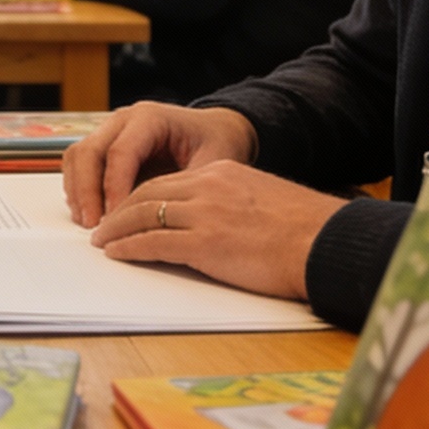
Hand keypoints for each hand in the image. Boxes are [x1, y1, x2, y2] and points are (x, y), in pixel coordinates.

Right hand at [61, 100, 257, 225]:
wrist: (214, 130)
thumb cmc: (216, 144)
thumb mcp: (212, 165)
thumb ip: (185, 189)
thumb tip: (162, 222)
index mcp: (150, 118)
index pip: (120, 152)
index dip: (114, 188)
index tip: (115, 220)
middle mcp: (124, 120)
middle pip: (89, 151)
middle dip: (87, 192)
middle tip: (94, 226)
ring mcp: (110, 130)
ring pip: (77, 157)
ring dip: (78, 192)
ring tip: (89, 224)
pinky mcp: (104, 145)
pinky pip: (80, 165)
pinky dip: (79, 190)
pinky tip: (90, 215)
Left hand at [89, 159, 346, 301]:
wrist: (326, 244)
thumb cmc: (305, 232)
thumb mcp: (264, 202)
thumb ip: (233, 204)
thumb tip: (218, 223)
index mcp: (224, 174)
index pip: (169, 181)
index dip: (141, 196)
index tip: (127, 208)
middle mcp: (209, 187)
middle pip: (149, 194)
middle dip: (121, 210)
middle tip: (103, 225)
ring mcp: (205, 214)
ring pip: (144, 215)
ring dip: (117, 229)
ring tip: (102, 242)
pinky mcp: (205, 244)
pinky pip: (153, 243)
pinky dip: (129, 249)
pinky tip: (117, 255)